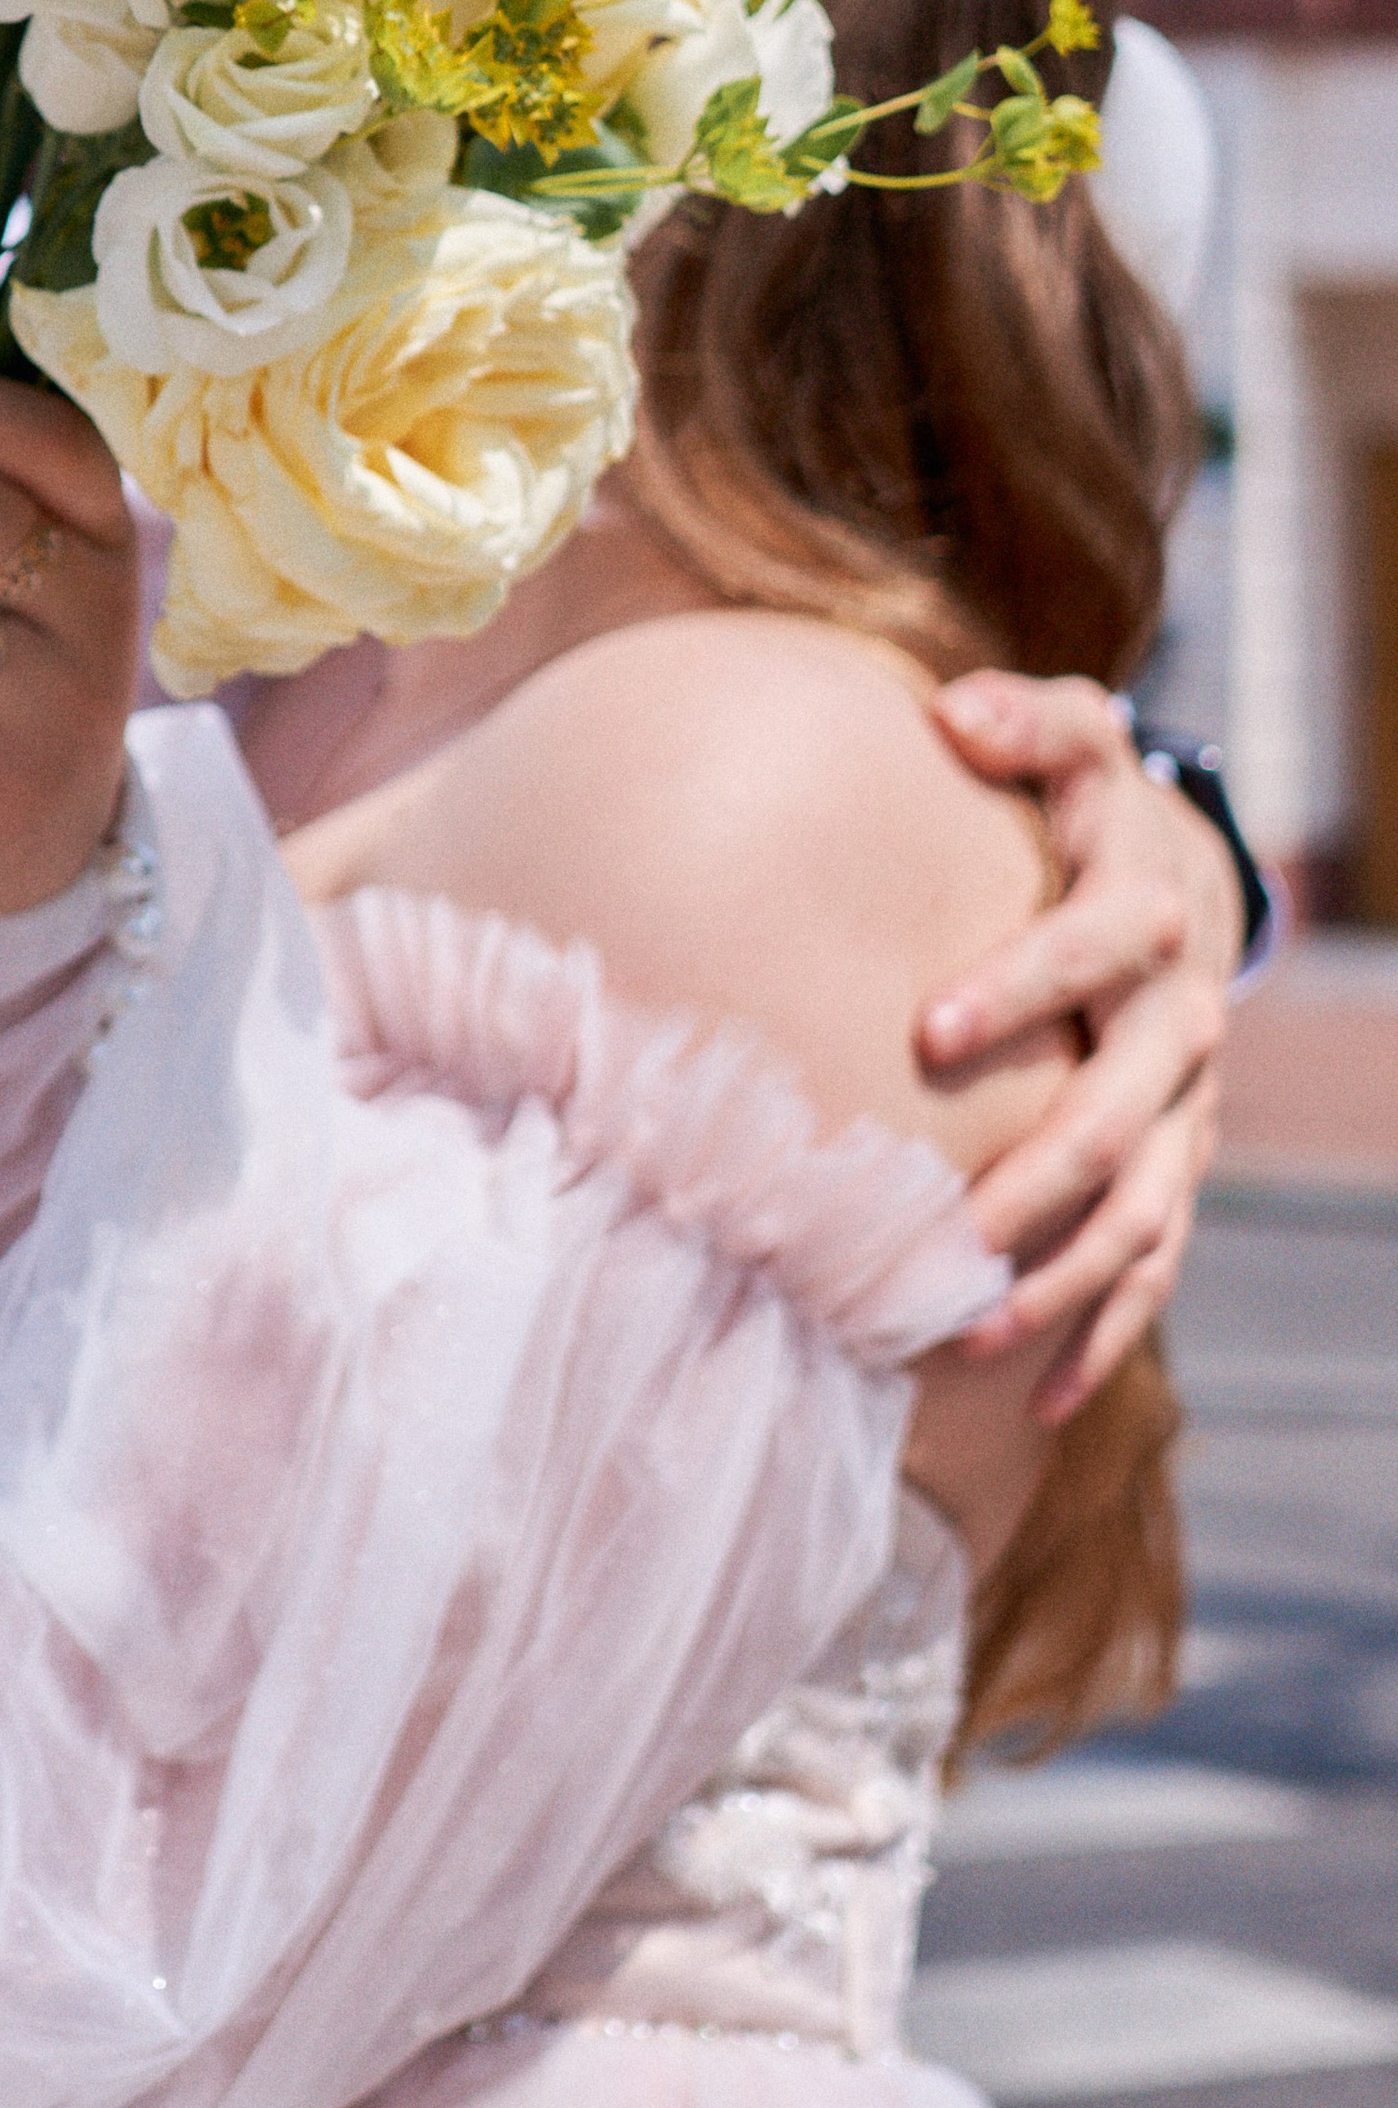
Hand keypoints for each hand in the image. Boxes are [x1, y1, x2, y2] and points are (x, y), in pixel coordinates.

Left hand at [921, 670, 1241, 1422]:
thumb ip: (1021, 718)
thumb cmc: (1087, 807)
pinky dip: (1106, 1331)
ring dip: (1062, 1280)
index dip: (1018, 986)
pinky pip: (1156, 1261)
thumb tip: (953, 710)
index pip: (1091, 947)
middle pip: (1121, 1113)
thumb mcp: (1072, 737)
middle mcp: (1180, 1022)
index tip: (923, 1029)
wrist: (1181, 883)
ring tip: (967, 1330)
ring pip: (1141, 1211)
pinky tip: (1043, 1397)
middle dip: (1038, 1176)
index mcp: (1142, 916)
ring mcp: (1185, 1107)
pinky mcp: (1177, 1165)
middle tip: (947, 1230)